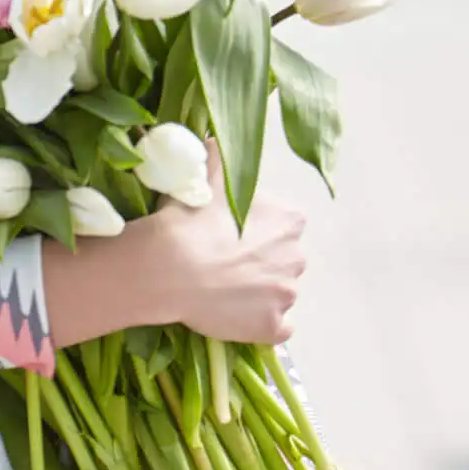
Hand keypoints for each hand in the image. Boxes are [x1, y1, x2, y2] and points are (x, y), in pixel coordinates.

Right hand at [152, 144, 306, 344]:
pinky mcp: (273, 327)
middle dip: (260, 262)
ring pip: (278, 293)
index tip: (230, 235)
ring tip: (221, 292)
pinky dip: (259, 323)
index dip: (256, 231)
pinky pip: (275, 327)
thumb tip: (217, 141)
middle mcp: (298, 256)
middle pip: (283, 260)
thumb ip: (220, 155)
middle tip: (222, 264)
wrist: (170, 265)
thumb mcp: (207, 170)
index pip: (283, 225)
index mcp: (291, 219)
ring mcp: (287, 295)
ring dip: (257, 293)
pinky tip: (234, 316)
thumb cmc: (190, 217)